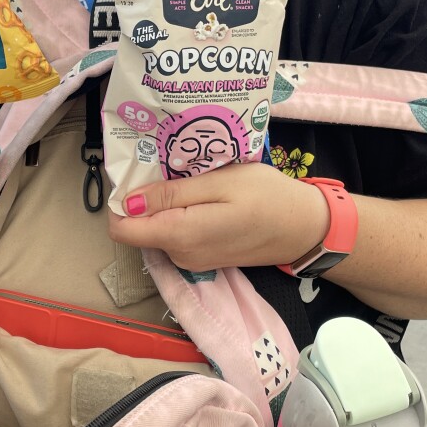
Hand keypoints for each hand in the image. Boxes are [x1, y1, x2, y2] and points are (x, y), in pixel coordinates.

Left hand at [107, 164, 328, 273]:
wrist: (305, 228)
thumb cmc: (267, 198)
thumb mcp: (220, 183)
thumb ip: (172, 194)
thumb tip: (127, 202)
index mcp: (180, 235)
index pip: (122, 230)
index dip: (122, 200)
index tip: (137, 173)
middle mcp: (179, 254)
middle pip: (139, 227)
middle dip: (146, 197)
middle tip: (172, 166)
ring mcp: (191, 260)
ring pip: (157, 230)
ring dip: (165, 205)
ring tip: (193, 177)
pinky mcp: (202, 258)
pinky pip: (176, 236)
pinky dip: (180, 214)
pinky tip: (203, 194)